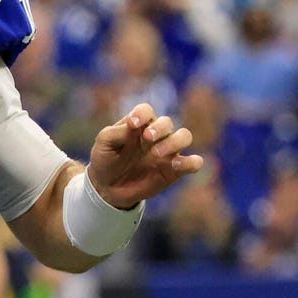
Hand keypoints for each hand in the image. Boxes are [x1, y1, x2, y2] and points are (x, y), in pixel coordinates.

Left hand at [87, 103, 203, 208]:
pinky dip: (191, 162)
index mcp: (137, 125)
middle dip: (159, 128)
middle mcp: (155, 135)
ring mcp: (167, 152)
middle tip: (147, 138)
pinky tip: (175, 166)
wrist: (108, 187)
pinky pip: (194, 162)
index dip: (142, 113)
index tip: (132, 124)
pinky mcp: (175, 170)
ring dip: (175, 141)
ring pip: (185, 136)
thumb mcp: (103, 144)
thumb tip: (132, 125)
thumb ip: (115, 132)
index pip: (146, 110)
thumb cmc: (105, 160)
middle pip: (167, 122)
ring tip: (157, 153)